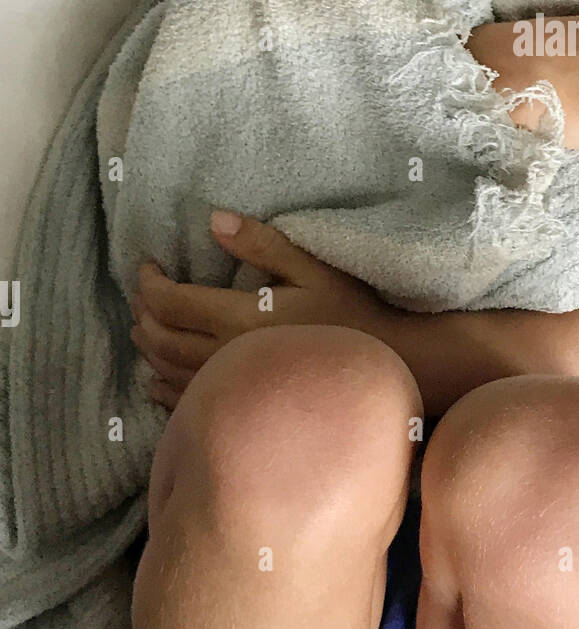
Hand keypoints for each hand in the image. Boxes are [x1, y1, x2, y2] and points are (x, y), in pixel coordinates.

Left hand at [129, 210, 389, 409]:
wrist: (386, 366)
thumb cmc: (352, 313)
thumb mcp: (312, 267)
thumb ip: (262, 244)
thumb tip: (215, 220)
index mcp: (239, 318)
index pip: (171, 302)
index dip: (149, 282)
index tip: (147, 265)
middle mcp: (225, 356)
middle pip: (160, 338)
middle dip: (144, 313)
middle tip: (143, 293)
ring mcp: (231, 388)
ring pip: (166, 371)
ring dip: (148, 347)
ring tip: (146, 326)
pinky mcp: (240, 408)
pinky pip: (184, 404)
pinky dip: (162, 387)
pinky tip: (158, 380)